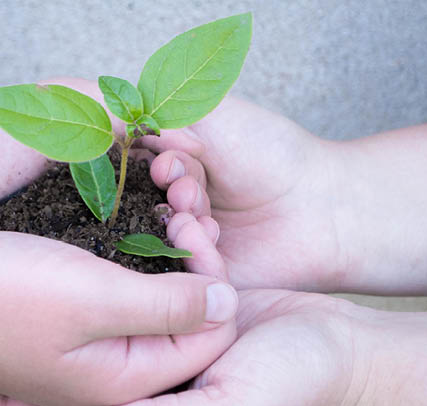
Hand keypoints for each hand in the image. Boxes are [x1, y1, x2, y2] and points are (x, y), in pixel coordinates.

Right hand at [0, 230, 237, 405]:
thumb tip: (227, 302)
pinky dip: (134, 266)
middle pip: (186, 322)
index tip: (190, 220)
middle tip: (175, 206)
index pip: (212, 333)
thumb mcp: (90, 297)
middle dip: (192, 261)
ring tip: (156, 207)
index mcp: (129, 376)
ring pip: (155, 307)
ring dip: (165, 258)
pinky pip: (121, 302)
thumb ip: (167, 308)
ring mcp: (90, 355)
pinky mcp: (70, 333)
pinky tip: (127, 228)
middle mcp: (115, 374)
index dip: (214, 275)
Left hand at [0, 289, 363, 405]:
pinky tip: (78, 248)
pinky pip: (133, 296)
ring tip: (14, 277)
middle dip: (21, 354)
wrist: (346, 356)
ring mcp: (161, 349)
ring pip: (99, 328)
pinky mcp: (181, 313)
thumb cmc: (293, 395)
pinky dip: (111, 275)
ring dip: (62, 307)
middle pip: (68, 373)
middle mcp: (147, 385)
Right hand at [143, 96, 343, 291]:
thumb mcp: (210, 113)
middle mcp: (176, 199)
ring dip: (174, 216)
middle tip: (186, 187)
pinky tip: (206, 231)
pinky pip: (174, 266)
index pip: (133, 164)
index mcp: (176, 160)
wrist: (321, 207)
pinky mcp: (196, 273)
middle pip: (140, 201)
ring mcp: (186, 238)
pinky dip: (186, 244)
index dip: (141, 164)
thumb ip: (157, 111)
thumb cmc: (269, 152)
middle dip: (161, 191)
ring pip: (155, 233)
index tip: (164, 162)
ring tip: (197, 207)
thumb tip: (105, 109)